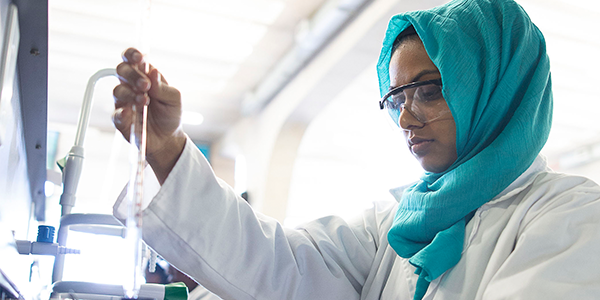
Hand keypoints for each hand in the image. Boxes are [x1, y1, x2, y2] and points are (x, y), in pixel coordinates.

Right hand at [113, 48, 185, 183]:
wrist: (168, 138)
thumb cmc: (170, 114)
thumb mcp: (175, 99)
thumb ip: (163, 87)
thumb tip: (153, 72)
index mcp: (145, 76)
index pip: (132, 59)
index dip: (132, 54)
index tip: (139, 59)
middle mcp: (131, 86)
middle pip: (122, 70)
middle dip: (133, 75)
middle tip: (146, 86)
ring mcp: (124, 102)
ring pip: (117, 90)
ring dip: (130, 94)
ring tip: (144, 101)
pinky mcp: (121, 119)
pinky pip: (115, 113)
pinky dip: (121, 112)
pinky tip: (129, 113)